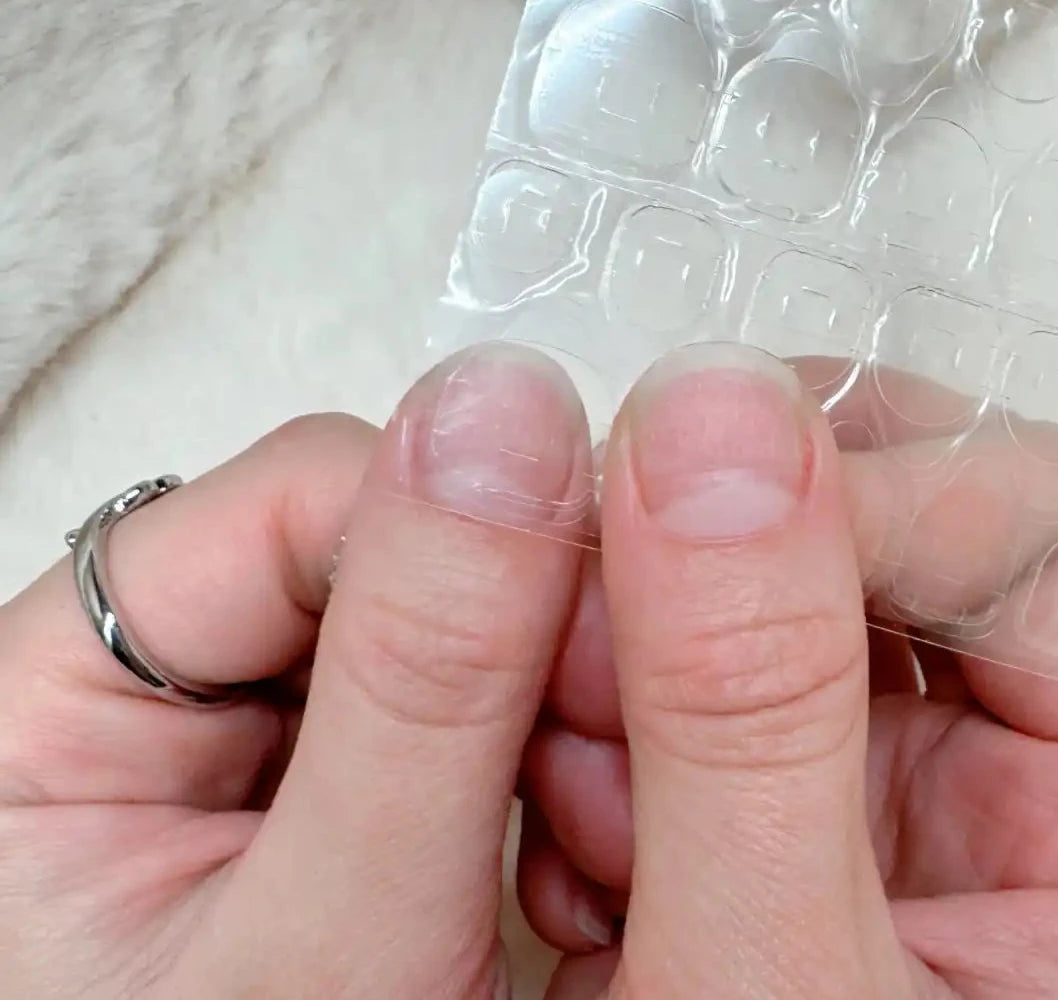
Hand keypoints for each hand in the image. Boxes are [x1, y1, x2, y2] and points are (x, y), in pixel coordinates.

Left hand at [0, 344, 595, 997]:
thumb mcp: (337, 950)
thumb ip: (421, 683)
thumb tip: (512, 419)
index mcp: (54, 712)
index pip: (301, 498)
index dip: (478, 537)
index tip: (611, 643)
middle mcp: (159, 704)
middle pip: (394, 547)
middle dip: (542, 654)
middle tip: (615, 792)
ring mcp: (268, 744)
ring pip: (464, 626)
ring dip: (567, 721)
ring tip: (598, 855)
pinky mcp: (355, 790)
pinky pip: (487, 711)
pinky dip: (563, 772)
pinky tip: (584, 859)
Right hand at [519, 347, 1057, 998]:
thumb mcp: (782, 984)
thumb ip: (754, 716)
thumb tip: (709, 420)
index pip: (1038, 519)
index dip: (863, 488)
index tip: (686, 504)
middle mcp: (999, 784)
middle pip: (875, 525)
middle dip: (710, 552)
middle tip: (593, 612)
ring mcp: (858, 795)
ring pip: (738, 595)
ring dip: (621, 654)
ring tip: (572, 789)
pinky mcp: (737, 828)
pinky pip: (656, 687)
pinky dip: (582, 731)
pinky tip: (566, 848)